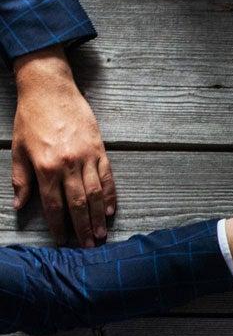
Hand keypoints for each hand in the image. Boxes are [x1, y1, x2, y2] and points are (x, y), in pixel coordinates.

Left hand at [11, 46, 114, 246]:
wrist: (51, 89)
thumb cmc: (31, 118)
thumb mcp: (18, 148)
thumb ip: (21, 179)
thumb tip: (21, 205)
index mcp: (45, 166)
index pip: (54, 204)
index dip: (58, 225)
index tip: (61, 241)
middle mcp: (68, 165)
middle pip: (78, 204)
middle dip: (82, 227)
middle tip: (88, 246)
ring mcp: (87, 157)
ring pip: (95, 193)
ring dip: (98, 217)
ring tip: (101, 234)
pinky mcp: (99, 149)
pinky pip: (107, 177)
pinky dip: (110, 195)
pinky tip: (109, 210)